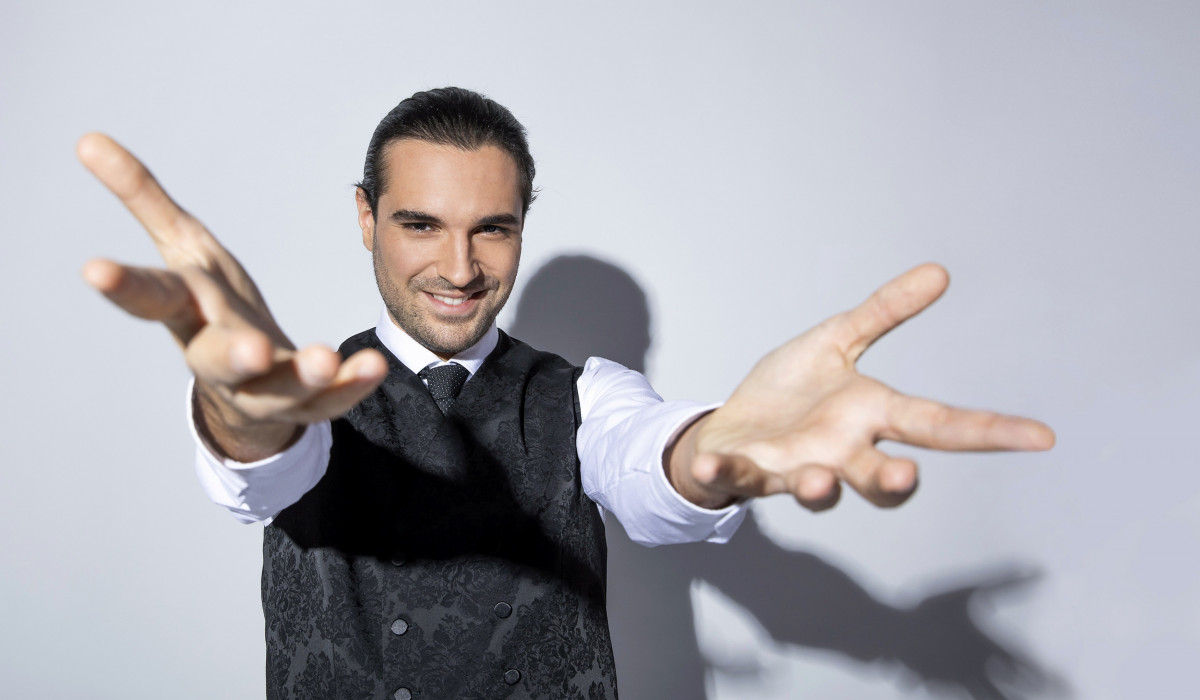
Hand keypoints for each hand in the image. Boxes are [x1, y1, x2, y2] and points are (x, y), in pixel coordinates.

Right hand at [78, 134, 387, 460]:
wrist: (245, 385)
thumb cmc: (210, 306)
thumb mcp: (183, 249)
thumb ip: (144, 199)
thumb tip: (88, 139)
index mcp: (186, 312)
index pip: (151, 297)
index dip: (123, 285)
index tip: (94, 269)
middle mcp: (217, 355)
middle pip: (217, 359)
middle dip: (234, 355)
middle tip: (251, 350)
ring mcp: (261, 387)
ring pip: (278, 390)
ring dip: (302, 375)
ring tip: (323, 359)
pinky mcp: (303, 403)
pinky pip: (328, 400)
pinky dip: (350, 385)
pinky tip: (372, 366)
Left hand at [667, 263, 1054, 509]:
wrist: (730, 427)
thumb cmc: (788, 394)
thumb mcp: (835, 343)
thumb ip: (883, 313)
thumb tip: (939, 272)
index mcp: (867, 416)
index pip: (938, 423)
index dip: (990, 431)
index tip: (1042, 435)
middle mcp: (839, 452)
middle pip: (878, 476)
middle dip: (892, 482)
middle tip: (903, 477)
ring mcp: (793, 467)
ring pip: (815, 489)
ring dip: (818, 488)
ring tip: (818, 480)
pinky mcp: (745, 470)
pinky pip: (735, 476)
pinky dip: (723, 472)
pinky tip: (710, 464)